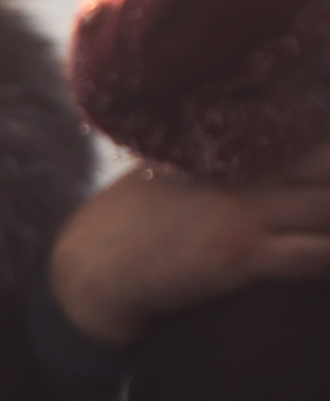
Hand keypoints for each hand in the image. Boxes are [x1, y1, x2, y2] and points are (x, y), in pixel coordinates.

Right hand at [48, 144, 329, 345]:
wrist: (95, 263)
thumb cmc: (138, 217)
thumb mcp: (179, 167)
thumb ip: (225, 157)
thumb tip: (267, 157)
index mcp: (236, 146)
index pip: (315, 137)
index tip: (327, 174)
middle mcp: (248, 171)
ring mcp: (244, 211)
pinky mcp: (239, 253)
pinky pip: (313, 255)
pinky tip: (329, 262)